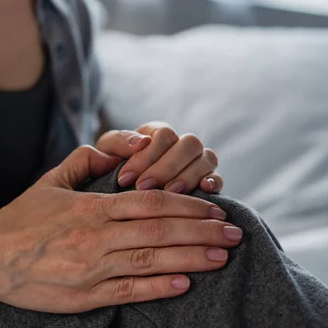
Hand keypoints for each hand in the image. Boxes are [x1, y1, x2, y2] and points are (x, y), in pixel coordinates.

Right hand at [0, 146, 240, 313]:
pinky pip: (127, 292)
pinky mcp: (84, 297)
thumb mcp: (50, 181)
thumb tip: (117, 150)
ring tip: (222, 258)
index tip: (214, 208)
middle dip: (202, 232)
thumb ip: (84, 161)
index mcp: (91, 208)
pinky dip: (158, 288)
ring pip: (151, 260)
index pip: (151, 203)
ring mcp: (91, 268)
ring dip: (191, 259)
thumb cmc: (21, 219)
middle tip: (233, 234)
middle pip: (160, 231)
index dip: (187, 205)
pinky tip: (184, 285)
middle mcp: (95, 237)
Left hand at [96, 121, 222, 194]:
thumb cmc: (112, 168)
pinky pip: (218, 178)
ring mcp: (199, 163)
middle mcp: (182, 145)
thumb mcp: (109, 151)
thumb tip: (141, 142)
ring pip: (206, 159)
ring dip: (188, 176)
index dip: (146, 156)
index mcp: (160, 133)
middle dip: (166, 167)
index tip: (124, 178)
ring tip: (169, 193)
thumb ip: (120, 142)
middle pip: (189, 144)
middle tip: (143, 187)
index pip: (164, 135)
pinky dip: (213, 182)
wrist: (119, 195)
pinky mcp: (208, 183)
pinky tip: (203, 190)